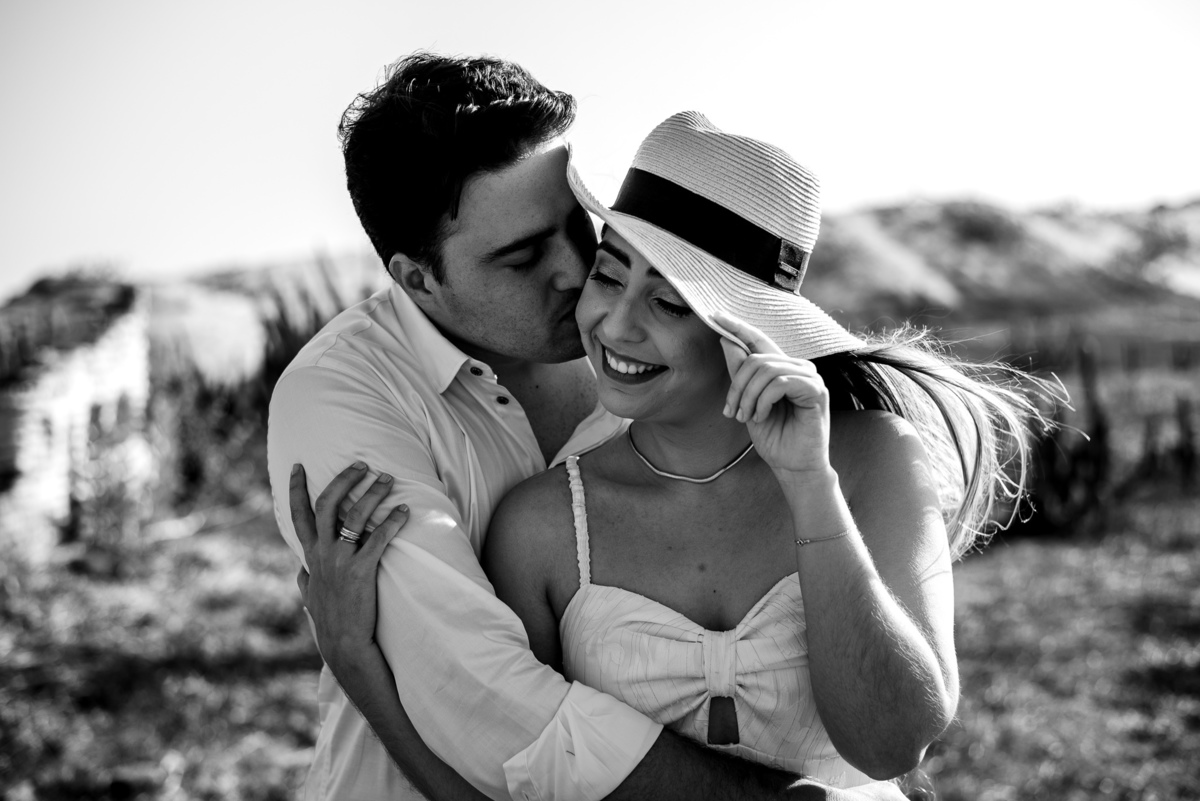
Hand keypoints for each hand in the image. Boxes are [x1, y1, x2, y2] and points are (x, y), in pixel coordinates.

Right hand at [290, 462, 408, 669]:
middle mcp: (322, 554)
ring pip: (354, 515)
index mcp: (310, 557)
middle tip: (362, 464)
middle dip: (344, 480)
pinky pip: (379, 538)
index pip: (298, 516)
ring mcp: (340, 561)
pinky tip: (404, 510)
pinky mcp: (362, 570)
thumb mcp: (309, 598)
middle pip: (327, 504)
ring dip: (372, 493)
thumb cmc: (330, 621)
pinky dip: (393, 521)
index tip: (298, 466)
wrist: (344, 644)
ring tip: (388, 479)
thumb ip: (304, 581)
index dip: (295, 489)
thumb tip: (299, 571)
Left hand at [715, 312, 831, 475]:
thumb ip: (740, 373)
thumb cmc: (774, 436)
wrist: (792, 465)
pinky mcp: (817, 391)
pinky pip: (780, 383)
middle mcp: (798, 367)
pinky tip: (761, 417)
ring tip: (746, 418)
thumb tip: (725, 340)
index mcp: (782, 368)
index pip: (758, 339)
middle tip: (732, 412)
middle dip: (737, 386)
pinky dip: (764, 401)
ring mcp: (811, 377)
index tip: (714, 315)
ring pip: (766, 369)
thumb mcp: (748, 402)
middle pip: (757, 358)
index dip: (737, 327)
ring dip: (748, 396)